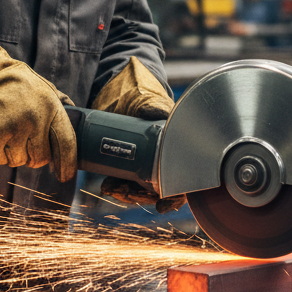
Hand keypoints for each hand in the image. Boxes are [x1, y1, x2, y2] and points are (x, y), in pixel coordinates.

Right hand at [0, 1, 76, 180]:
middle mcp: (36, 118)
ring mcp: (15, 127)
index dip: (67, 163)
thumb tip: (76, 111)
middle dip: (32, 156)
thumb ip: (59, 100)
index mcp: (52, 106)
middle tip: (22, 142)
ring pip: (18, 161)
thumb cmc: (12, 82)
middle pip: (40, 158)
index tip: (65, 176)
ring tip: (6, 131)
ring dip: (12, 153)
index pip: (67, 142)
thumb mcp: (42, 86)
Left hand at [92, 57, 183, 210]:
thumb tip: (162, 114)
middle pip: (160, 187)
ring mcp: (142, 159)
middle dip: (143, 195)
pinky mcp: (123, 160)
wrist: (111, 87)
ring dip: (127, 193)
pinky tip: (108, 186)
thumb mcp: (146, 97)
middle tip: (127, 193)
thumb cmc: (137, 90)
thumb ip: (154, 106)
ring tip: (113, 189)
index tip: (163, 204)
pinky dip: (116, 186)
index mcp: (174, 144)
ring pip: (140, 187)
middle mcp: (161, 155)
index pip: (183, 177)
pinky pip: (123, 180)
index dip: (177, 195)